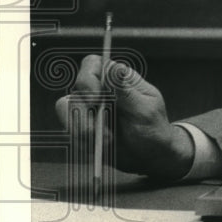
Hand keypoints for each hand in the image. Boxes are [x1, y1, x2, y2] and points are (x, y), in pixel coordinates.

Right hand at [55, 55, 193, 180]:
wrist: (150, 156)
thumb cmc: (153, 129)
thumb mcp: (145, 110)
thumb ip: (126, 92)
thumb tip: (113, 68)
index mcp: (118, 79)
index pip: (93, 64)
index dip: (88, 78)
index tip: (96, 100)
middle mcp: (100, 90)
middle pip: (76, 89)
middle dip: (84, 113)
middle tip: (99, 132)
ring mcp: (89, 108)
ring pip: (67, 110)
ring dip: (83, 129)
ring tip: (107, 142)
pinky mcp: (82, 126)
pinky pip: (70, 129)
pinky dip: (82, 141)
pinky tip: (102, 147)